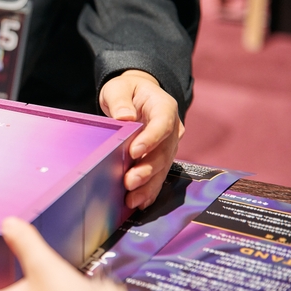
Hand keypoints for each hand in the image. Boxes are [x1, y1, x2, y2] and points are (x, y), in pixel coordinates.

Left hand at [99, 70, 183, 209]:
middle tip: (130, 181)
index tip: (134, 151)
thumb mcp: (119, 88)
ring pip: (162, 167)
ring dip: (148, 185)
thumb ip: (121, 100)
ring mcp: (168, 145)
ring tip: (132, 199)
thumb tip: (125, 117)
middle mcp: (172, 129)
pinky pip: (158, 176)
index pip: (162, 123)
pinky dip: (149, 190)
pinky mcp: (161, 158)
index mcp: (164, 107)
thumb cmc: (127, 91)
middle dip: (147, 169)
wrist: (135, 98)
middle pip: (164, 151)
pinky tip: (139, 203)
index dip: (150, 139)